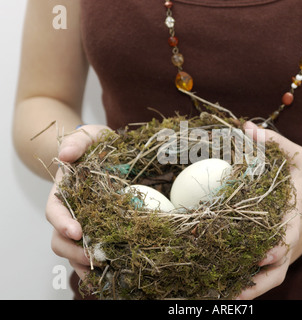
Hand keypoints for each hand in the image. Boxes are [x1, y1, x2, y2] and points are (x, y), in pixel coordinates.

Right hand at [46, 124, 111, 278]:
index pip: (55, 212)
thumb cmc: (97, 145)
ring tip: (102, 271)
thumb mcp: (90, 135)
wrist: (108, 156)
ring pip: (74, 252)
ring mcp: (84, 223)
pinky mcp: (99, 230)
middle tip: (95, 257)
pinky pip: (92, 253)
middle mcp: (70, 212)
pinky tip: (111, 272)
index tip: (77, 231)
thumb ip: (78, 141)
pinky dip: (97, 266)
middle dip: (74, 251)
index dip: (63, 223)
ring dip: (84, 264)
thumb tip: (65, 155)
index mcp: (64, 192)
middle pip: (60, 239)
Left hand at [236, 121, 301, 298]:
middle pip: (276, 267)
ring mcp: (284, 256)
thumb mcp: (298, 158)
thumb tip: (246, 127)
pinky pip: (264, 280)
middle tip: (230, 285)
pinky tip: (225, 293)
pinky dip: (249, 289)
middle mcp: (289, 242)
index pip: (289, 235)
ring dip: (249, 290)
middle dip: (257, 277)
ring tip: (221, 296)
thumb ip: (275, 144)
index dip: (279, 246)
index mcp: (295, 217)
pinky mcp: (278, 262)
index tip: (265, 254)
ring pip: (269, 280)